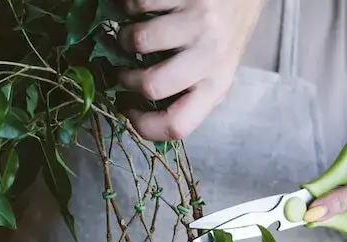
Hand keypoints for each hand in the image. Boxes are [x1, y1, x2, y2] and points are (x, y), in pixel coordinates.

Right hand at [116, 0, 263, 140]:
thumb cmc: (223, 34)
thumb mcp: (214, 71)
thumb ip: (186, 92)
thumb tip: (134, 107)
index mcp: (216, 86)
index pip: (176, 125)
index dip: (143, 125)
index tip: (128, 110)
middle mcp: (211, 57)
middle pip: (152, 85)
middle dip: (126, 79)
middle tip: (124, 70)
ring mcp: (200, 23)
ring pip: (139, 40)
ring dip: (123, 37)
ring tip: (131, 34)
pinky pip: (138, 5)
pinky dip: (129, 7)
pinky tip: (141, 9)